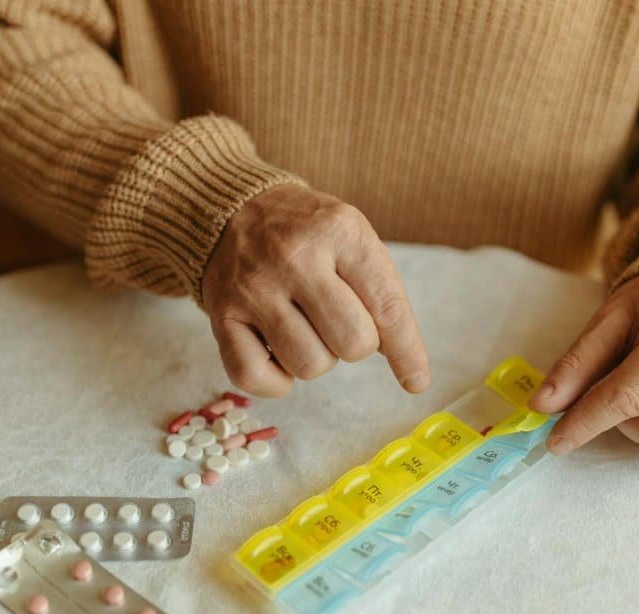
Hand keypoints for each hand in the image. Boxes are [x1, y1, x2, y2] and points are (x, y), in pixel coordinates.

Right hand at [202, 184, 429, 396]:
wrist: (234, 207)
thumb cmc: (307, 234)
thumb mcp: (351, 238)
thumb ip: (379, 291)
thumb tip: (404, 360)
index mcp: (340, 231)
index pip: (387, 307)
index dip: (407, 351)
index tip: (416, 381)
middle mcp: (295, 257)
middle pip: (352, 343)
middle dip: (353, 345)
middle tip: (336, 323)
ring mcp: (254, 287)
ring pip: (309, 365)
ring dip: (315, 359)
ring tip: (304, 328)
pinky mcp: (221, 314)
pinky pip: (254, 376)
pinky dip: (275, 381)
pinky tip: (279, 356)